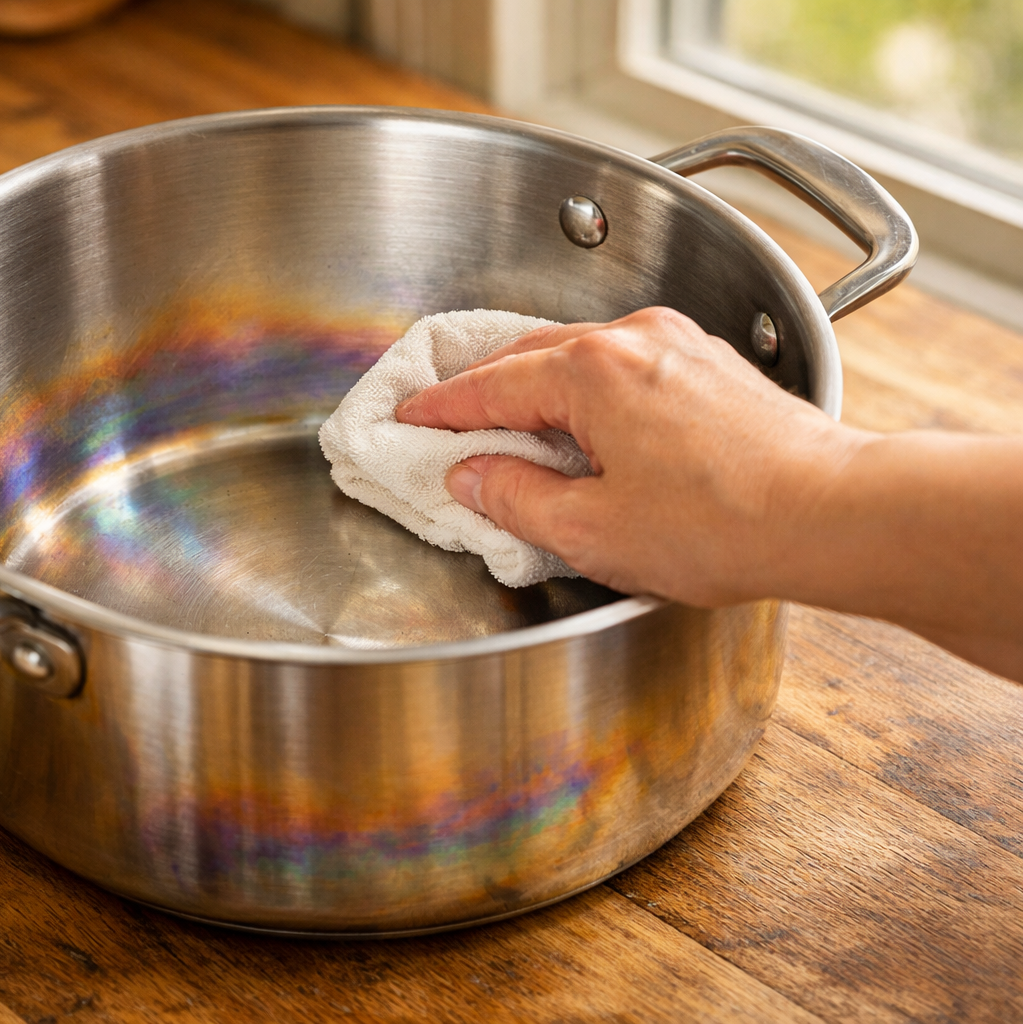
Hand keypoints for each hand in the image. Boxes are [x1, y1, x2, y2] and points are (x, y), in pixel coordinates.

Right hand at [393, 307, 866, 605]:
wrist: (835, 514)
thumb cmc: (722, 525)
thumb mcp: (592, 530)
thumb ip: (516, 498)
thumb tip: (472, 478)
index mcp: (592, 371)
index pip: (491, 385)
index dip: (442, 408)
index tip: (410, 419)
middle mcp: (635, 338)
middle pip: (533, 354)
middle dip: (486, 387)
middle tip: (449, 420)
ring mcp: (681, 345)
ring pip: (583, 354)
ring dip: (541, 385)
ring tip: (515, 425)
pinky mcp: (716, 365)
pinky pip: (628, 364)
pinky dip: (592, 388)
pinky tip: (590, 426)